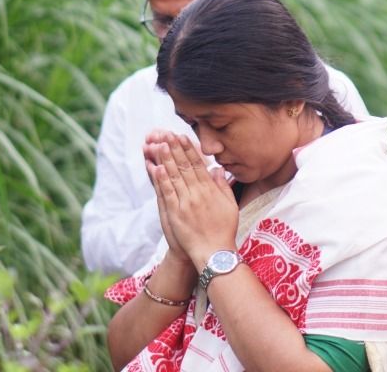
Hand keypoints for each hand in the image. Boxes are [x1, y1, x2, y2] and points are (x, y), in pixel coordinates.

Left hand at [147, 132, 238, 266]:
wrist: (214, 252)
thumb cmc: (224, 230)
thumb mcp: (230, 205)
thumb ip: (223, 186)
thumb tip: (217, 169)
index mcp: (211, 190)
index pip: (198, 165)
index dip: (189, 150)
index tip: (182, 137)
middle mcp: (198, 193)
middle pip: (185, 166)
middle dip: (175, 149)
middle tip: (167, 134)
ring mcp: (186, 203)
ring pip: (175, 176)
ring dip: (167, 159)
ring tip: (159, 145)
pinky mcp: (176, 213)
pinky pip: (168, 193)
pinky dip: (162, 180)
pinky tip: (157, 167)